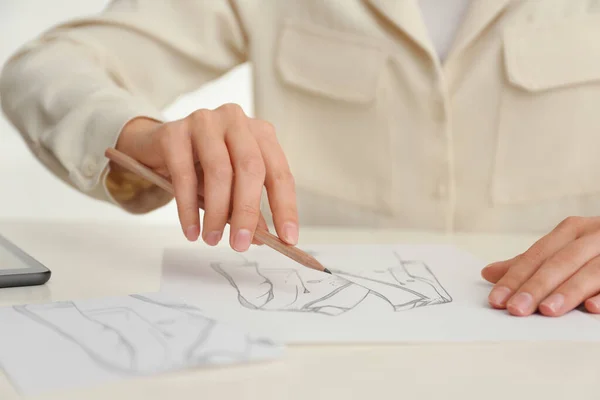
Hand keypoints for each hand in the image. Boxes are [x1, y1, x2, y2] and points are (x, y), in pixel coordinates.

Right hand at [114, 104, 297, 251]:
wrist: (154, 146)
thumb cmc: (201, 166)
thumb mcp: (230, 187)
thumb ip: (248, 208)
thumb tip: (261, 238)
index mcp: (259, 133)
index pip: (279, 172)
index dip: (285, 207)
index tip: (287, 238)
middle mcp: (236, 121)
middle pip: (251, 168)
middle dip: (247, 212)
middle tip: (240, 244)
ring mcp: (204, 122)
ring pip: (218, 171)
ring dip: (216, 212)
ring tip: (212, 239)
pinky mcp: (173, 132)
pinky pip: (184, 175)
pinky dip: (188, 208)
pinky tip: (191, 230)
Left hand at [481, 216, 599, 316]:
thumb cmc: (597, 250)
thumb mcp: (565, 250)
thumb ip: (531, 264)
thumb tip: (489, 273)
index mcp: (573, 230)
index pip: (537, 255)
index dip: (515, 277)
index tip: (496, 299)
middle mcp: (595, 235)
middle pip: (561, 262)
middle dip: (536, 286)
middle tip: (516, 309)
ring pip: (591, 271)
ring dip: (569, 292)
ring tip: (548, 311)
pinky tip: (592, 310)